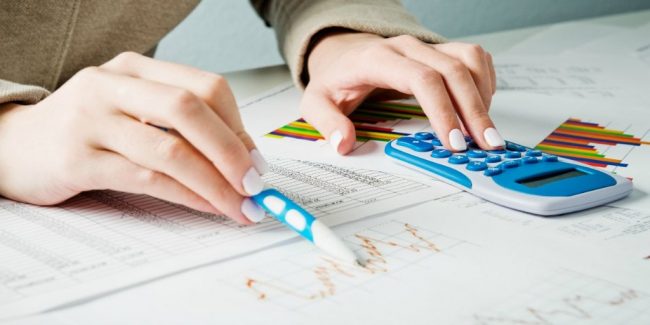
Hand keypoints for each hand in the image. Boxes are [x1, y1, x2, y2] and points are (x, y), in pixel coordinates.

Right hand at [0, 52, 267, 223]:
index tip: (257, 162)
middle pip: (190, 109)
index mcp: (135, 68)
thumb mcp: (134, 112)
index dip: (239, 127)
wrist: (15, 146)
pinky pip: (146, 178)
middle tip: (256, 186)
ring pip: (170, 149)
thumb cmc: (87, 130)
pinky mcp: (76, 159)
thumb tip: (244, 156)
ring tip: (239, 207)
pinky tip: (205, 207)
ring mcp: (91, 120)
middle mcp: (112, 85)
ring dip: (215, 184)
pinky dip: (185, 195)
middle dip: (232, 152)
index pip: (206, 87)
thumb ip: (182, 126)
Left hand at [301, 32, 500, 153]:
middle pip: (453, 72)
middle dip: (473, 112)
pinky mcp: (441, 49)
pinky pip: (474, 58)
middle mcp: (407, 47)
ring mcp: (427, 46)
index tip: (453, 141)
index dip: (442, 110)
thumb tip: (343, 144)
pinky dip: (485, 83)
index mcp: (378, 59)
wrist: (344, 55)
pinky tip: (482, 109)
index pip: (421, 79)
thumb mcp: (317, 102)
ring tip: (486, 133)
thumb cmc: (337, 80)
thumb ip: (327, 123)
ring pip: (469, 61)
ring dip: (483, 97)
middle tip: (485, 145)